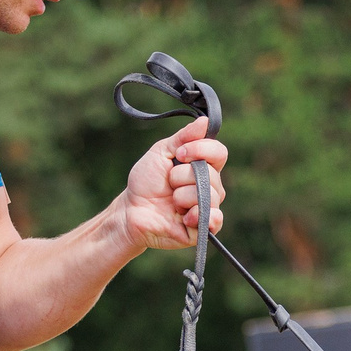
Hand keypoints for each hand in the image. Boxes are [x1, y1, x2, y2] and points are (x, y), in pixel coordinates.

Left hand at [118, 115, 228, 250]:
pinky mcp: (203, 229)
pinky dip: (198, 215)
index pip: (219, 153)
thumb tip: (205, 122)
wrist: (130, 210)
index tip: (179, 154)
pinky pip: (214, 219)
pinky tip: (183, 217)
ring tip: (171, 202)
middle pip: (213, 175)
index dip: (201, 150)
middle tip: (168, 183)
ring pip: (210, 196)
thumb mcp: (162, 152)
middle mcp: (210, 187)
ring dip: (183, 196)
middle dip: (183, 176)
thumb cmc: (146, 182)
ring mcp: (208, 208)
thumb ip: (183, 137)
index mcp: (204, 167)